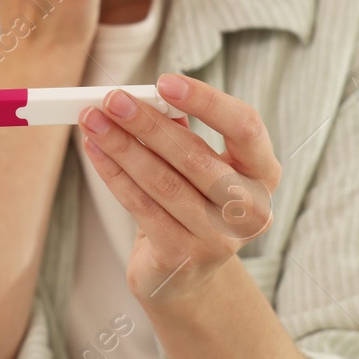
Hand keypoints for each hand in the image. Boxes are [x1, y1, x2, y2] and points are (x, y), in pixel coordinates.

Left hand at [78, 73, 280, 306]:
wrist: (184, 277)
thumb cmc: (192, 206)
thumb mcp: (198, 168)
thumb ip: (183, 132)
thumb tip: (146, 96)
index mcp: (264, 175)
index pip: (245, 127)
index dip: (207, 101)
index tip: (164, 81)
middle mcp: (251, 210)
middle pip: (195, 155)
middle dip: (147, 123)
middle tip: (112, 99)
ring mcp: (220, 239)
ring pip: (163, 181)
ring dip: (122, 146)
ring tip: (93, 121)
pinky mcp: (183, 258)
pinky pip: (141, 206)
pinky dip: (114, 175)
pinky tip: (94, 151)